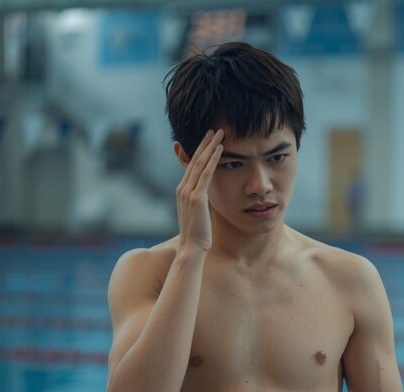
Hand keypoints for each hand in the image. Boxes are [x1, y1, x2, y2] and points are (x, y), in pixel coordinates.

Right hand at [177, 129, 223, 252]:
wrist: (191, 249)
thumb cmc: (197, 234)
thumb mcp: (197, 214)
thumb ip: (199, 202)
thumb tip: (205, 197)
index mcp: (182, 191)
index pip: (191, 165)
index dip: (200, 150)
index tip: (208, 138)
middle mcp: (182, 188)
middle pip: (194, 160)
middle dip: (204, 143)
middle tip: (214, 129)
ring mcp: (188, 192)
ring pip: (200, 163)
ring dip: (210, 146)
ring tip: (219, 133)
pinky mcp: (197, 198)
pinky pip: (206, 174)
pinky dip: (213, 160)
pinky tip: (221, 149)